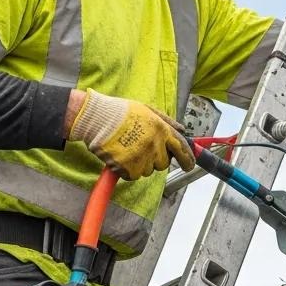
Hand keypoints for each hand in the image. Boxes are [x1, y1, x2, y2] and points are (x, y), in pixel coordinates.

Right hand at [69, 89, 194, 179]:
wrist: (97, 119)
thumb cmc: (120, 112)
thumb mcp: (148, 110)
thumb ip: (167, 121)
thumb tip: (182, 130)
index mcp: (162, 129)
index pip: (182, 149)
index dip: (188, 159)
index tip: (189, 165)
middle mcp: (155, 145)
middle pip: (164, 163)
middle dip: (157, 159)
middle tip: (143, 148)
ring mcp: (142, 158)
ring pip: (148, 170)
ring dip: (141, 163)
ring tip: (129, 148)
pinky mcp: (129, 168)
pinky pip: (134, 175)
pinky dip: (128, 169)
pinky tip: (121, 155)